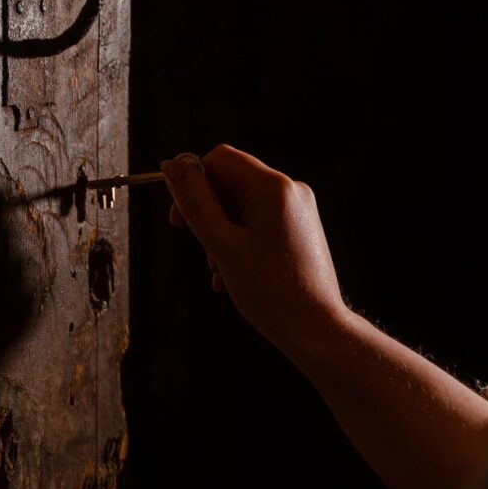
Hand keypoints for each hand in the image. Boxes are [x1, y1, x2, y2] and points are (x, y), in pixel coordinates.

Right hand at [162, 145, 350, 364]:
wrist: (316, 329)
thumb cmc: (273, 292)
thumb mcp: (222, 246)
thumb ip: (195, 204)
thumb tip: (172, 166)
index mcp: (274, 188)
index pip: (220, 159)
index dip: (192, 184)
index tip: (179, 220)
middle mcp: (290, 191)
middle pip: (231, 183)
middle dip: (209, 216)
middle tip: (205, 252)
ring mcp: (297, 210)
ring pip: (241, 207)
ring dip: (222, 235)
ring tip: (223, 271)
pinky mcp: (299, 228)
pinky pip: (258, 222)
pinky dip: (240, 242)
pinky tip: (234, 274)